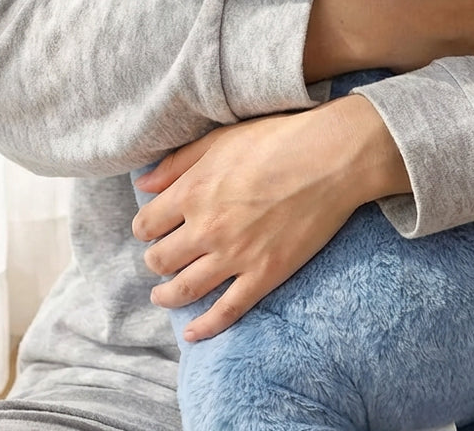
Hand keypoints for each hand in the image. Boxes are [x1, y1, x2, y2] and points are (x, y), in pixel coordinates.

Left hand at [131, 94, 407, 340]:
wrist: (330, 158)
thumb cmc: (276, 140)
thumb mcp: (220, 140)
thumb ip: (177, 164)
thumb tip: (142, 185)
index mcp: (192, 191)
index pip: (147, 224)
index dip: (146, 229)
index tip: (152, 231)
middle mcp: (206, 228)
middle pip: (160, 260)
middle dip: (155, 261)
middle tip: (161, 259)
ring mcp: (235, 255)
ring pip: (184, 289)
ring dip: (167, 296)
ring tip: (162, 296)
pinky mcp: (265, 274)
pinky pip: (227, 310)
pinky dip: (205, 326)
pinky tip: (192, 334)